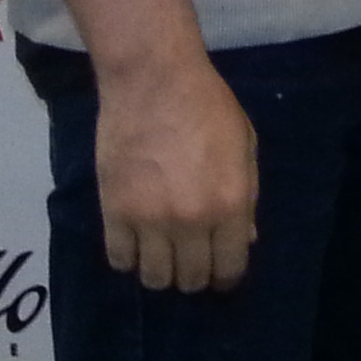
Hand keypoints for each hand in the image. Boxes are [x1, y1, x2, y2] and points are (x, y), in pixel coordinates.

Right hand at [93, 57, 257, 291]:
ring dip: (160, 271)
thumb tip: (244, 240)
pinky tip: (134, 243)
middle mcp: (191, 221)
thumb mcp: (244, 148)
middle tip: (190, 261)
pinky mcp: (114, 211)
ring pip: (153, 277)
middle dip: (194, 276)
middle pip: (190, 279)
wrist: (153, 81)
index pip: (230, 268)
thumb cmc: (208, 107)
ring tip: (161, 254)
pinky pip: (119, 259)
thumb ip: (246, 198)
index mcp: (230, 204)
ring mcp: (150, 219)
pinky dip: (128, 258)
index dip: (226, 278)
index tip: (220, 276)